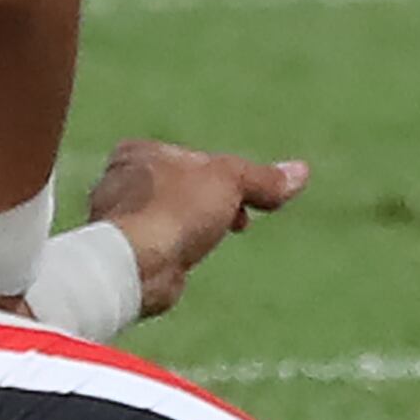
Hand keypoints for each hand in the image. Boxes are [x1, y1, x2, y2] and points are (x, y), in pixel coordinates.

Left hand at [82, 138, 307, 319]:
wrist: (136, 267)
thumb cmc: (174, 210)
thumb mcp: (229, 183)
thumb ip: (262, 178)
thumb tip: (301, 172)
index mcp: (139, 153)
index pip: (193, 158)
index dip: (224, 175)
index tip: (243, 195)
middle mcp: (120, 183)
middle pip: (183, 189)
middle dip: (212, 205)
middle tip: (239, 220)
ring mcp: (119, 222)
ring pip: (172, 220)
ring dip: (195, 231)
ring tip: (210, 242)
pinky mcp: (122, 256)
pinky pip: (160, 248)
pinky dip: (178, 253)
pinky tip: (187, 262)